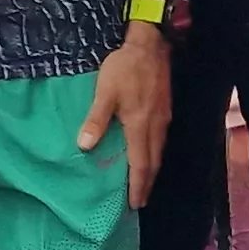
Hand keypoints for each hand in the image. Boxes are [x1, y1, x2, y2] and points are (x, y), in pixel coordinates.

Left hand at [78, 20, 172, 205]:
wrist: (150, 45)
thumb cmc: (125, 68)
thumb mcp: (105, 92)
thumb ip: (96, 120)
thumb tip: (84, 146)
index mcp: (140, 125)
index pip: (141, 164)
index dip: (138, 185)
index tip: (134, 204)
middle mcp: (156, 126)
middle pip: (153, 162)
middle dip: (146, 184)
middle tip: (138, 202)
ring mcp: (163, 118)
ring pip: (159, 152)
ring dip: (151, 170)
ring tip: (142, 184)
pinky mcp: (165, 110)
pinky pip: (160, 140)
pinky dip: (153, 154)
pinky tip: (146, 154)